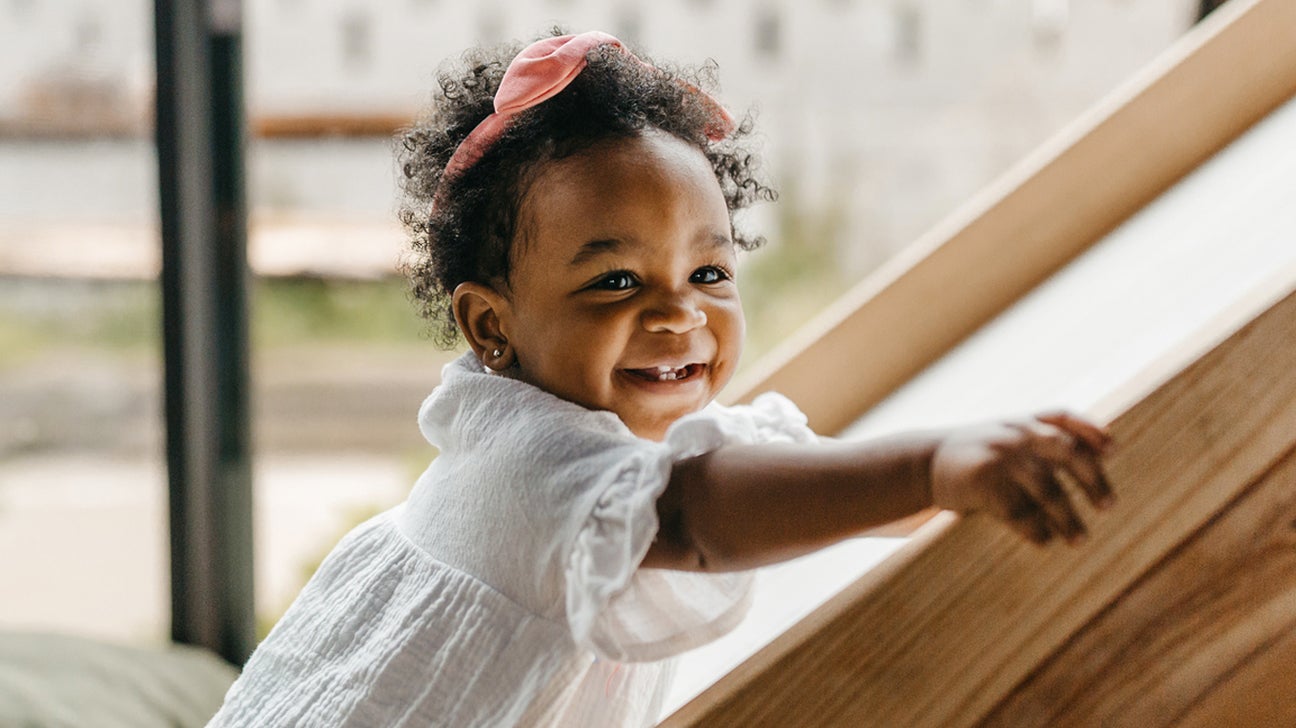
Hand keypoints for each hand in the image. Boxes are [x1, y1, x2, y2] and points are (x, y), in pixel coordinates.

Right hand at [930, 412, 1113, 545]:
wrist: (919, 464)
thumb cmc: (971, 455)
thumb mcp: (1001, 436)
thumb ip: (1038, 441)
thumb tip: (1094, 456)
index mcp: (1020, 420)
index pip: (1064, 417)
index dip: (1092, 430)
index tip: (1113, 450)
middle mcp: (1014, 433)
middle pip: (1067, 451)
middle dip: (1092, 479)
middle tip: (1108, 505)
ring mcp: (999, 456)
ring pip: (1048, 489)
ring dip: (1067, 518)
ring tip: (1079, 540)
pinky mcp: (984, 482)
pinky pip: (1020, 511)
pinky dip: (1036, 529)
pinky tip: (1044, 541)